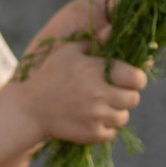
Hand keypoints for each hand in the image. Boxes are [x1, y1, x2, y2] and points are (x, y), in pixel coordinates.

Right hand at [18, 0, 146, 144]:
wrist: (29, 109)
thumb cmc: (49, 75)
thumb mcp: (68, 51)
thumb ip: (93, 43)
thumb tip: (112, 32)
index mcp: (96, 71)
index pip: (137, 78)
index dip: (136, 79)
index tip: (130, 80)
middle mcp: (99, 94)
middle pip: (133, 99)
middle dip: (126, 96)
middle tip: (114, 94)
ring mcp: (95, 116)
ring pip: (123, 117)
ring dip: (116, 112)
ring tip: (102, 107)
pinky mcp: (90, 134)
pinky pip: (112, 133)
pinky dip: (106, 129)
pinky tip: (94, 120)